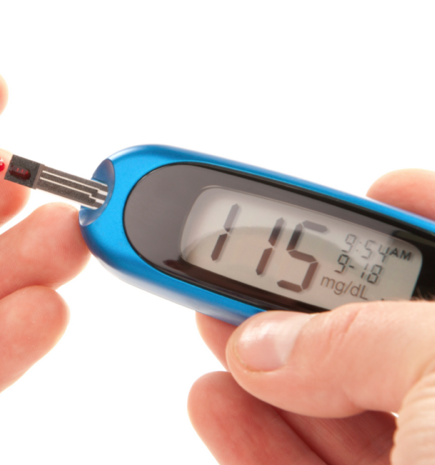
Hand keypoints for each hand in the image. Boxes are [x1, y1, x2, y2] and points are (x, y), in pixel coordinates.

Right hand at [188, 169, 434, 463]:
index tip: (378, 186)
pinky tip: (212, 402)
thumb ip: (356, 337)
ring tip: (208, 326)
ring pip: (334, 402)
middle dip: (305, 296)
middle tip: (245, 265)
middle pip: (378, 331)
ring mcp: (424, 460)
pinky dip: (250, 435)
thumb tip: (269, 344)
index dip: (417, 213)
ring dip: (261, 364)